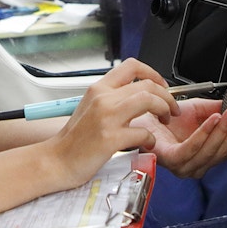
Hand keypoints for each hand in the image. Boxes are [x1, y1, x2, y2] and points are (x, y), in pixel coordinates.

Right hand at [47, 59, 179, 187]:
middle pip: (146, 84)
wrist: (56, 161)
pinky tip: (147, 143)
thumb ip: (112, 98)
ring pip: (148, 100)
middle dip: (166, 96)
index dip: (153, 73)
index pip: (132, 66)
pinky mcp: (110, 139)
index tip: (161, 86)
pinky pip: (142, 132)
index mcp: (99, 88)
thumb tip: (138, 94)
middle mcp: (103, 98)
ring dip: (163, 109)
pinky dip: (150, 138)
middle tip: (171, 109)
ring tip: (164, 121)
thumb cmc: (74, 139)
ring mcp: (106, 118)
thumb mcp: (90, 107)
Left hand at [132, 98, 226, 178]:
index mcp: (205, 155)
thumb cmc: (163, 117)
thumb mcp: (198, 110)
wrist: (140, 115)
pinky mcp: (171, 160)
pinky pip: (193, 148)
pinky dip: (205, 133)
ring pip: (211, 151)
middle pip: (224, 152)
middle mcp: (197, 165)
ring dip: (224, 130)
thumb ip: (217, 109)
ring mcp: (184, 165)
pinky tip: (213, 119)